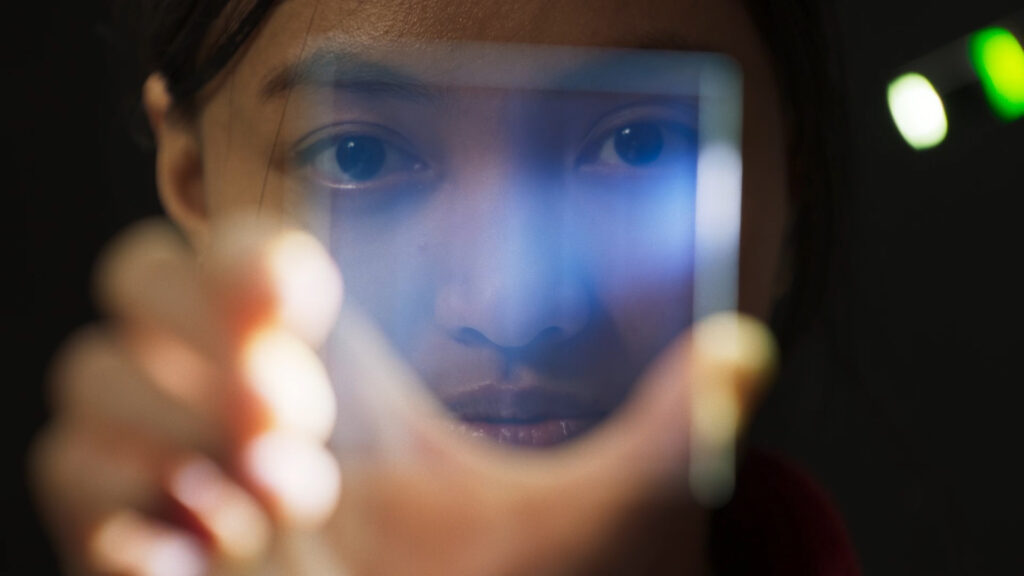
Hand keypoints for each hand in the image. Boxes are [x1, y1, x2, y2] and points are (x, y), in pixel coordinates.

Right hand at [31, 214, 775, 575]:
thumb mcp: (606, 504)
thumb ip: (670, 426)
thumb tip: (750, 351)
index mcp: (354, 358)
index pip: (245, 246)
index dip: (246, 251)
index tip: (308, 300)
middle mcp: (256, 396)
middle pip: (135, 284)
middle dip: (194, 340)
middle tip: (297, 428)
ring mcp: (189, 471)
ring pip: (83, 381)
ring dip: (162, 433)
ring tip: (276, 510)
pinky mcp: (145, 548)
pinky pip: (63, 485)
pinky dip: (113, 509)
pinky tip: (205, 554)